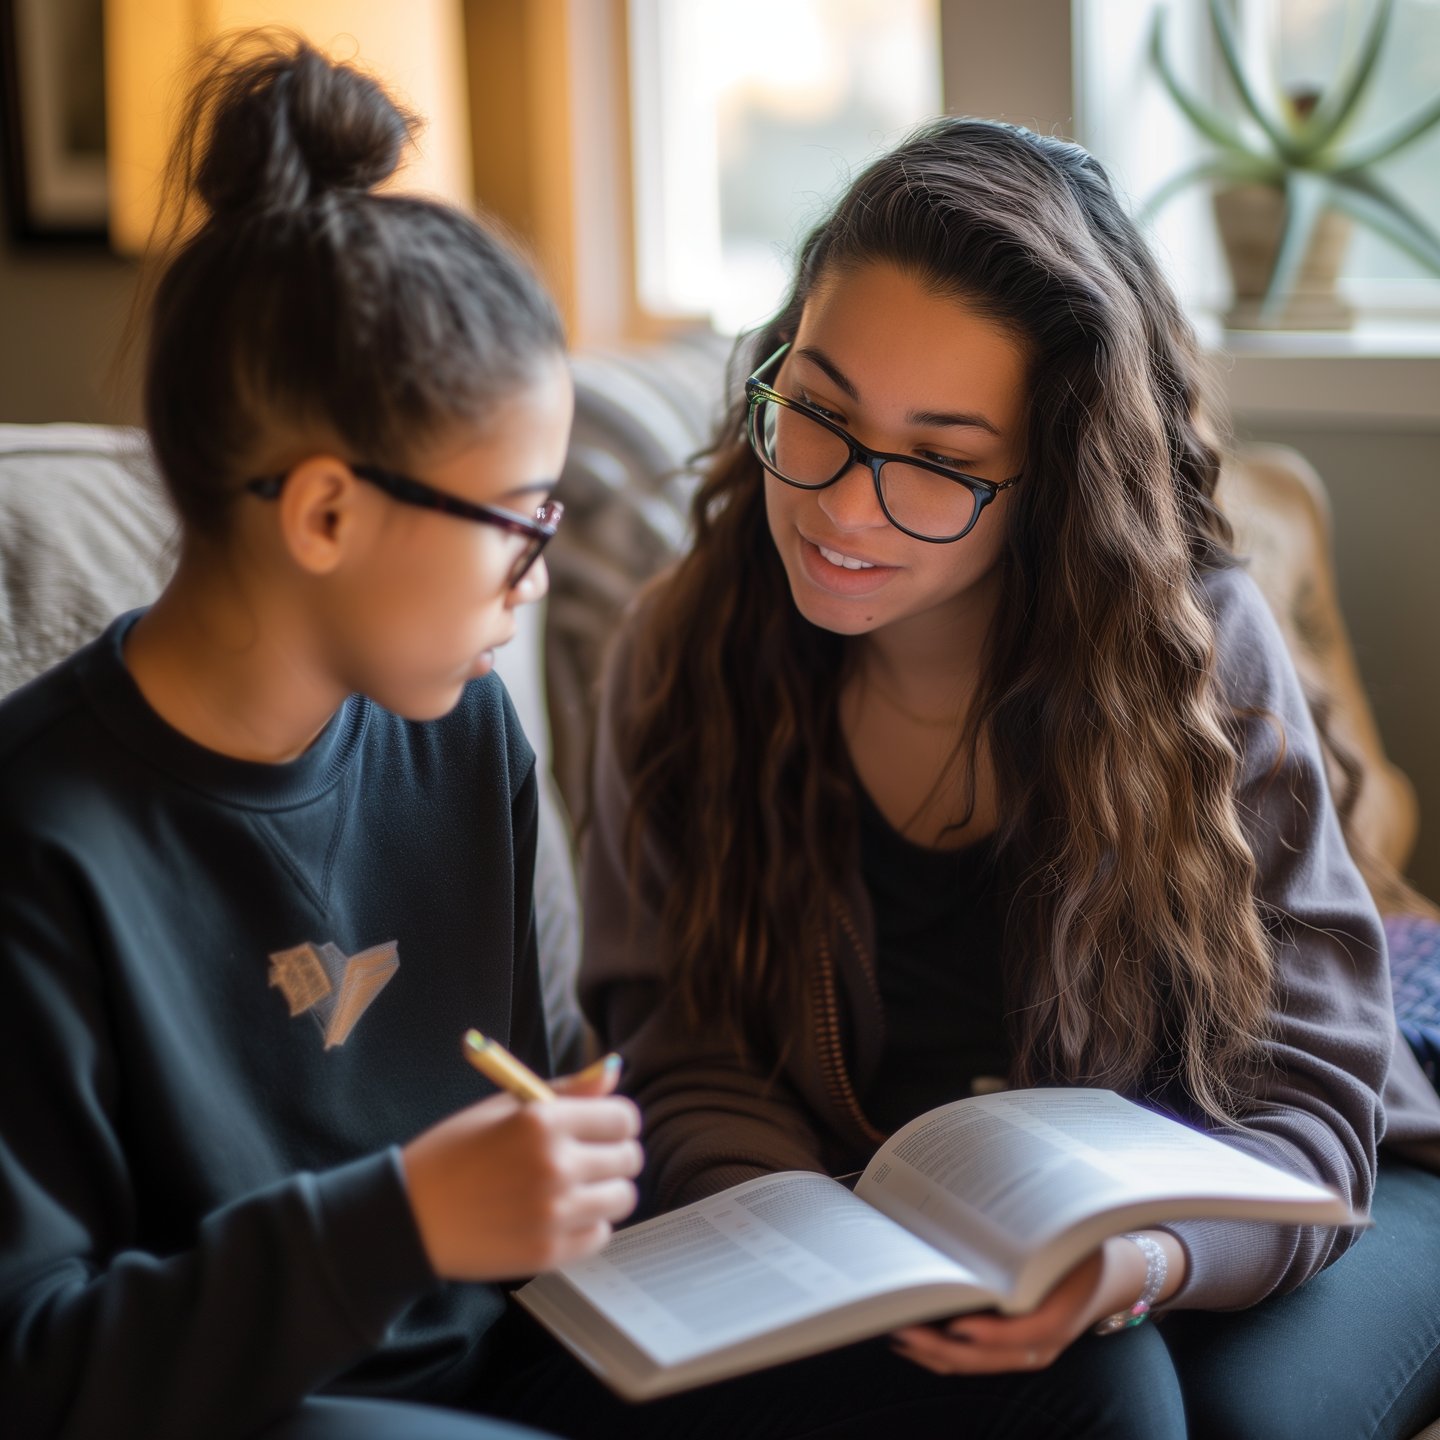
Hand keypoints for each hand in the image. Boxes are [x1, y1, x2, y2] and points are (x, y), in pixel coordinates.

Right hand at [401, 1053, 641, 1281]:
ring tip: (573, 1188)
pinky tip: (559, 1216)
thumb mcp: (505, 1106)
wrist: (410, 1215)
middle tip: (585, 1158)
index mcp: (543, 1120)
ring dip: (605, 1191)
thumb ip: (566, 1090)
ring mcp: (554, 1213)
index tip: (600, 1128)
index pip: (624, 1118)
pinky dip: (588, 1225)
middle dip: (613, 1155)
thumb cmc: (454, 1153)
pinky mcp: (549, 1253)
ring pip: (623, 1198)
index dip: (615, 1121)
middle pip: (630, 1159)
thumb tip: (612, 1072)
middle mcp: (555, 1165)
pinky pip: (601, 1235)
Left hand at [891, 1230, 1180, 1374]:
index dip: (993, 1333)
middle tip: (901, 1324)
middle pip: (989, 1357)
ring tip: (895, 1329)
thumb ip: (1041, 1235)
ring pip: (973, 1364)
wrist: (1104, 1278)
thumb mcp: (1071, 1237)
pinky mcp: (1008, 1354)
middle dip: (941, 1345)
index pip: (1029, 1332)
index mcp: (1065, 1311)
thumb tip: (998, 1206)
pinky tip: (912, 1336)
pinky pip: (971, 1361)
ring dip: (932, 1352)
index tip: (957, 1323)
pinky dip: (939, 1352)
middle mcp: (1044, 1344)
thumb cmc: (1078, 1248)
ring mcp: (1025, 1354)